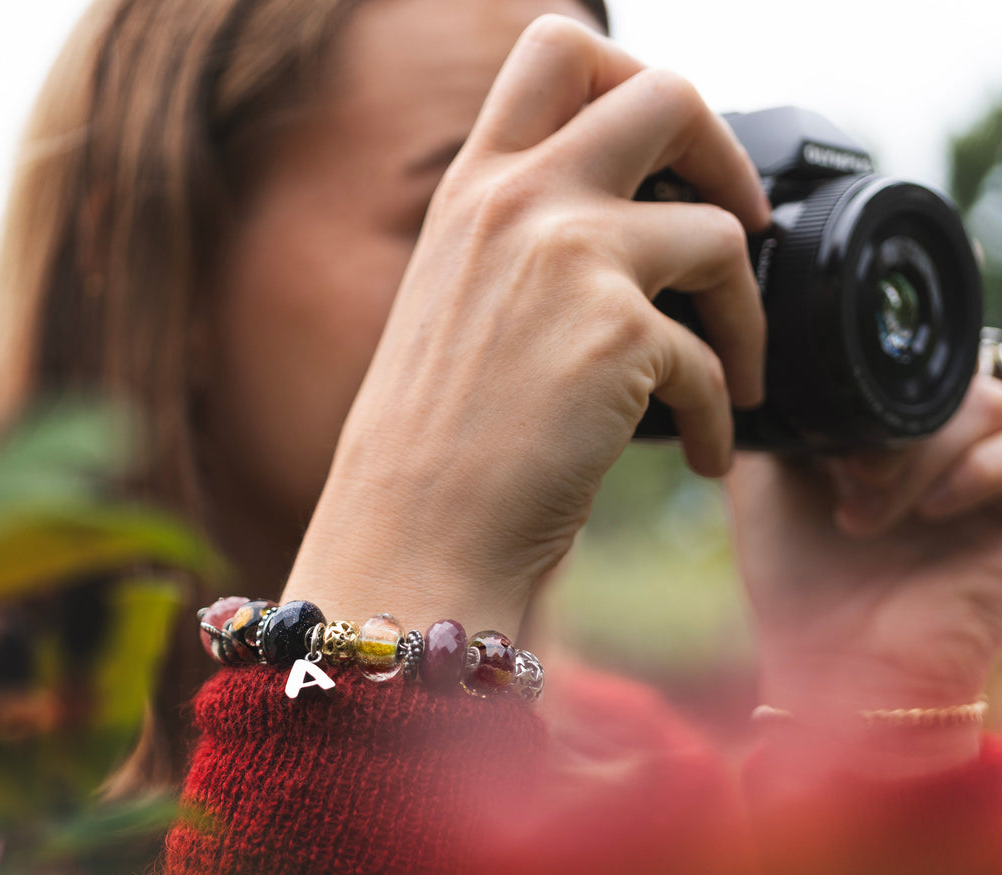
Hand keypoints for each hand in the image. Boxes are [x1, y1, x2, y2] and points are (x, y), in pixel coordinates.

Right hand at [286, 16, 768, 637]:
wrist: (412, 537)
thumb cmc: (428, 452)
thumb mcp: (455, 315)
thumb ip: (520, 255)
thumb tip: (619, 238)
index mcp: (472, 194)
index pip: (557, 52)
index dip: (630, 78)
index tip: (664, 154)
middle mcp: (518, 203)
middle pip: (664, 94)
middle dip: (724, 154)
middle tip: (741, 227)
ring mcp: (568, 258)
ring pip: (722, 234)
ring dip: (747, 313)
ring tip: (737, 376)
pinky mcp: (617, 335)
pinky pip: (712, 361)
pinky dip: (721, 412)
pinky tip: (701, 455)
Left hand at [729, 374, 1001, 730]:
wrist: (836, 668)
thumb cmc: (799, 585)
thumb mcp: (766, 487)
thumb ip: (778, 425)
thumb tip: (758, 371)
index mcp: (891, 440)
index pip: (908, 371)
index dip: (867, 394)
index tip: (821, 456)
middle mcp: (944, 457)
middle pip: (950, 380)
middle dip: (891, 427)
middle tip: (848, 483)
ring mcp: (984, 487)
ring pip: (990, 404)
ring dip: (923, 451)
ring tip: (869, 510)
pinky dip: (978, 469)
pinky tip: (929, 513)